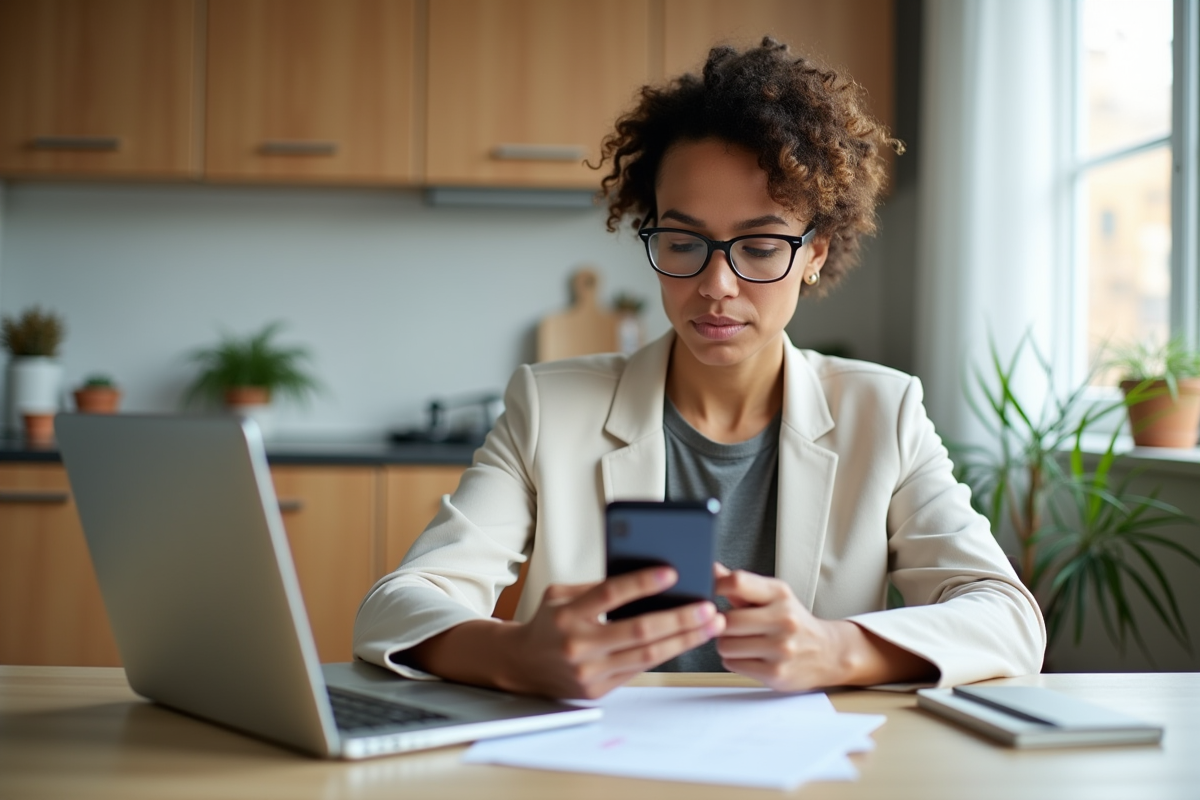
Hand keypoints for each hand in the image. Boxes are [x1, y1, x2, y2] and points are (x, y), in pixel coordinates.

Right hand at [505, 567, 724, 698]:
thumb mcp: (561, 595)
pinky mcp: (597, 690)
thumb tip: (644, 578)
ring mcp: (588, 671)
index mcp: (567, 613)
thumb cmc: (548, 623)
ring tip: (709, 625)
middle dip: (679, 618)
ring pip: (647, 655)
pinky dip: (666, 653)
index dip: (642, 582)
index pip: (610, 594)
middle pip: (638, 630)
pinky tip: (686, 640)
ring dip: (684, 639)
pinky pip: (639, 669)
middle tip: (707, 607)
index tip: (672, 572)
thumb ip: (596, 588)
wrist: (522, 665)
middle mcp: (577, 644)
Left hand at [714, 564, 846, 690]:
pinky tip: (749, 656)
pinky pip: (732, 664)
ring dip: (726, 645)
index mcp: (780, 594)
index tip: (710, 593)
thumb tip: (712, 569)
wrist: (827, 652)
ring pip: (725, 645)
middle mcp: (784, 619)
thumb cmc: (793, 622)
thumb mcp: (773, 597)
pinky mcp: (776, 673)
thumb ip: (741, 585)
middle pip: (726, 620)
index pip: (738, 582)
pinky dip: (734, 661)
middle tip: (731, 626)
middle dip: (721, 625)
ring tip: (742, 642)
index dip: (716, 587)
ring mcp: (781, 648)